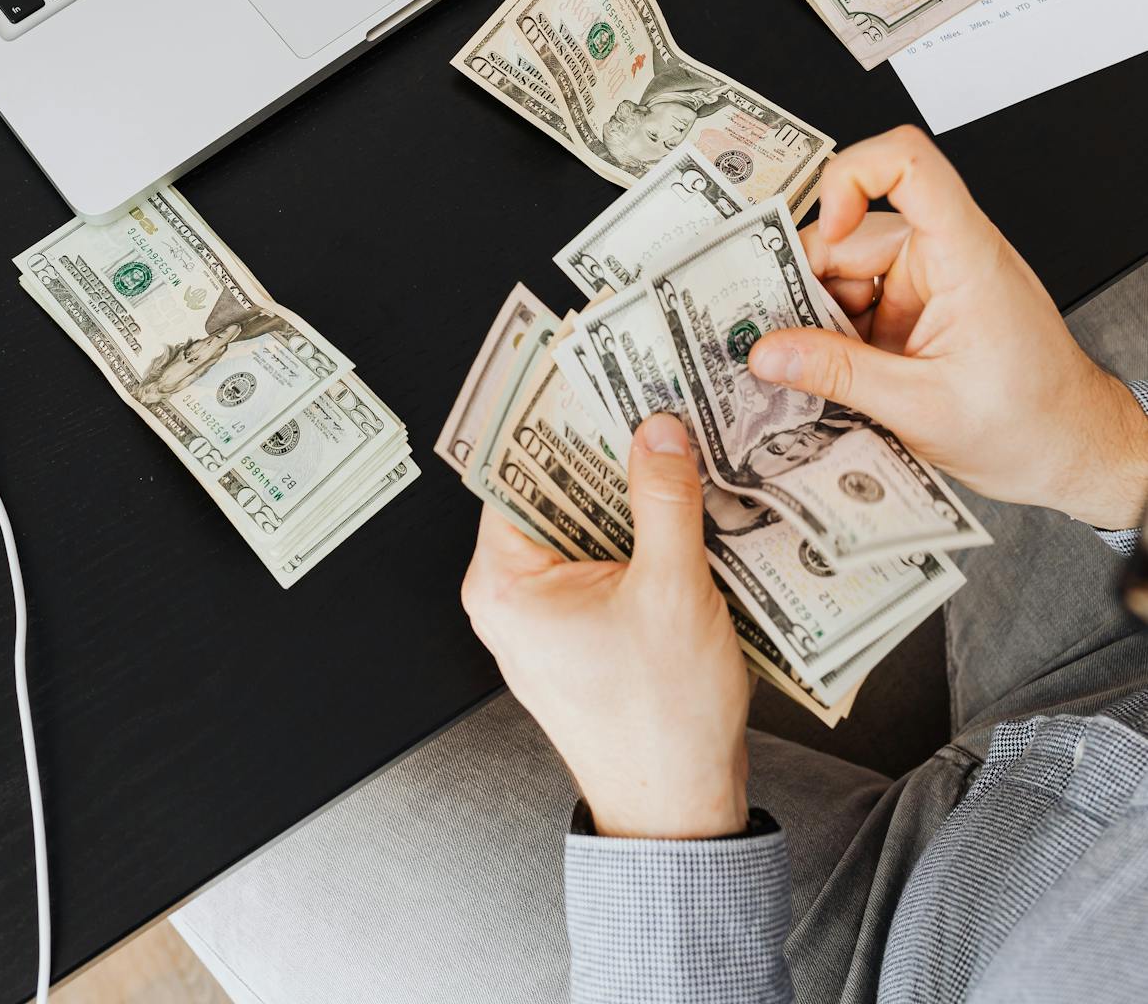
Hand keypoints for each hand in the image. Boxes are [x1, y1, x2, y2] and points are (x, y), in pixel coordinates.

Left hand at [461, 414, 749, 840]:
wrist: (679, 812)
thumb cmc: (661, 722)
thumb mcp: (671, 591)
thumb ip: (663, 498)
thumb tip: (658, 428)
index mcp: (504, 582)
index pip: (517, 467)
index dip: (555, 416)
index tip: (589, 370)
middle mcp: (509, 594)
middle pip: (551, 488)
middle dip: (601, 445)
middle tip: (647, 392)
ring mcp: (543, 613)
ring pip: (581, 520)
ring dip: (625, 485)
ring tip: (672, 434)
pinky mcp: (579, 627)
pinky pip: (600, 554)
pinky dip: (635, 526)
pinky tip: (680, 497)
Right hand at [747, 125, 1147, 530]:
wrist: (1074, 451)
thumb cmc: (1032, 424)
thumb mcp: (922, 408)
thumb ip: (838, 375)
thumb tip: (767, 351)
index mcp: (965, 255)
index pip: (909, 166)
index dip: (852, 177)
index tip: (824, 233)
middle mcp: (946, 253)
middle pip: (851, 233)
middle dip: (806, 286)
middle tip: (774, 337)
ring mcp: (931, 279)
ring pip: (845, 273)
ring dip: (820, 320)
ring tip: (806, 371)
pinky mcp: (919, 306)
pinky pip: (859, 301)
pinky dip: (837, 335)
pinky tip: (829, 375)